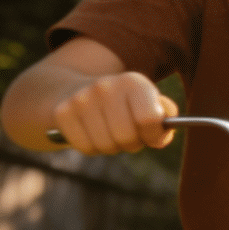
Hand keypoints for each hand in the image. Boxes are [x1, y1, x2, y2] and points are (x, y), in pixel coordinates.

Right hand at [49, 73, 176, 154]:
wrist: (74, 89)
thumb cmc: (123, 105)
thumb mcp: (148, 102)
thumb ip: (166, 116)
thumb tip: (163, 130)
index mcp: (133, 82)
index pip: (150, 119)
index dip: (154, 134)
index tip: (150, 134)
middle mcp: (105, 86)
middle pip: (127, 137)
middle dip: (132, 143)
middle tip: (129, 135)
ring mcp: (81, 99)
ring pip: (106, 145)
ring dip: (112, 146)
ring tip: (110, 132)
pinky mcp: (62, 113)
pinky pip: (85, 147)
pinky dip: (92, 147)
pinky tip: (92, 132)